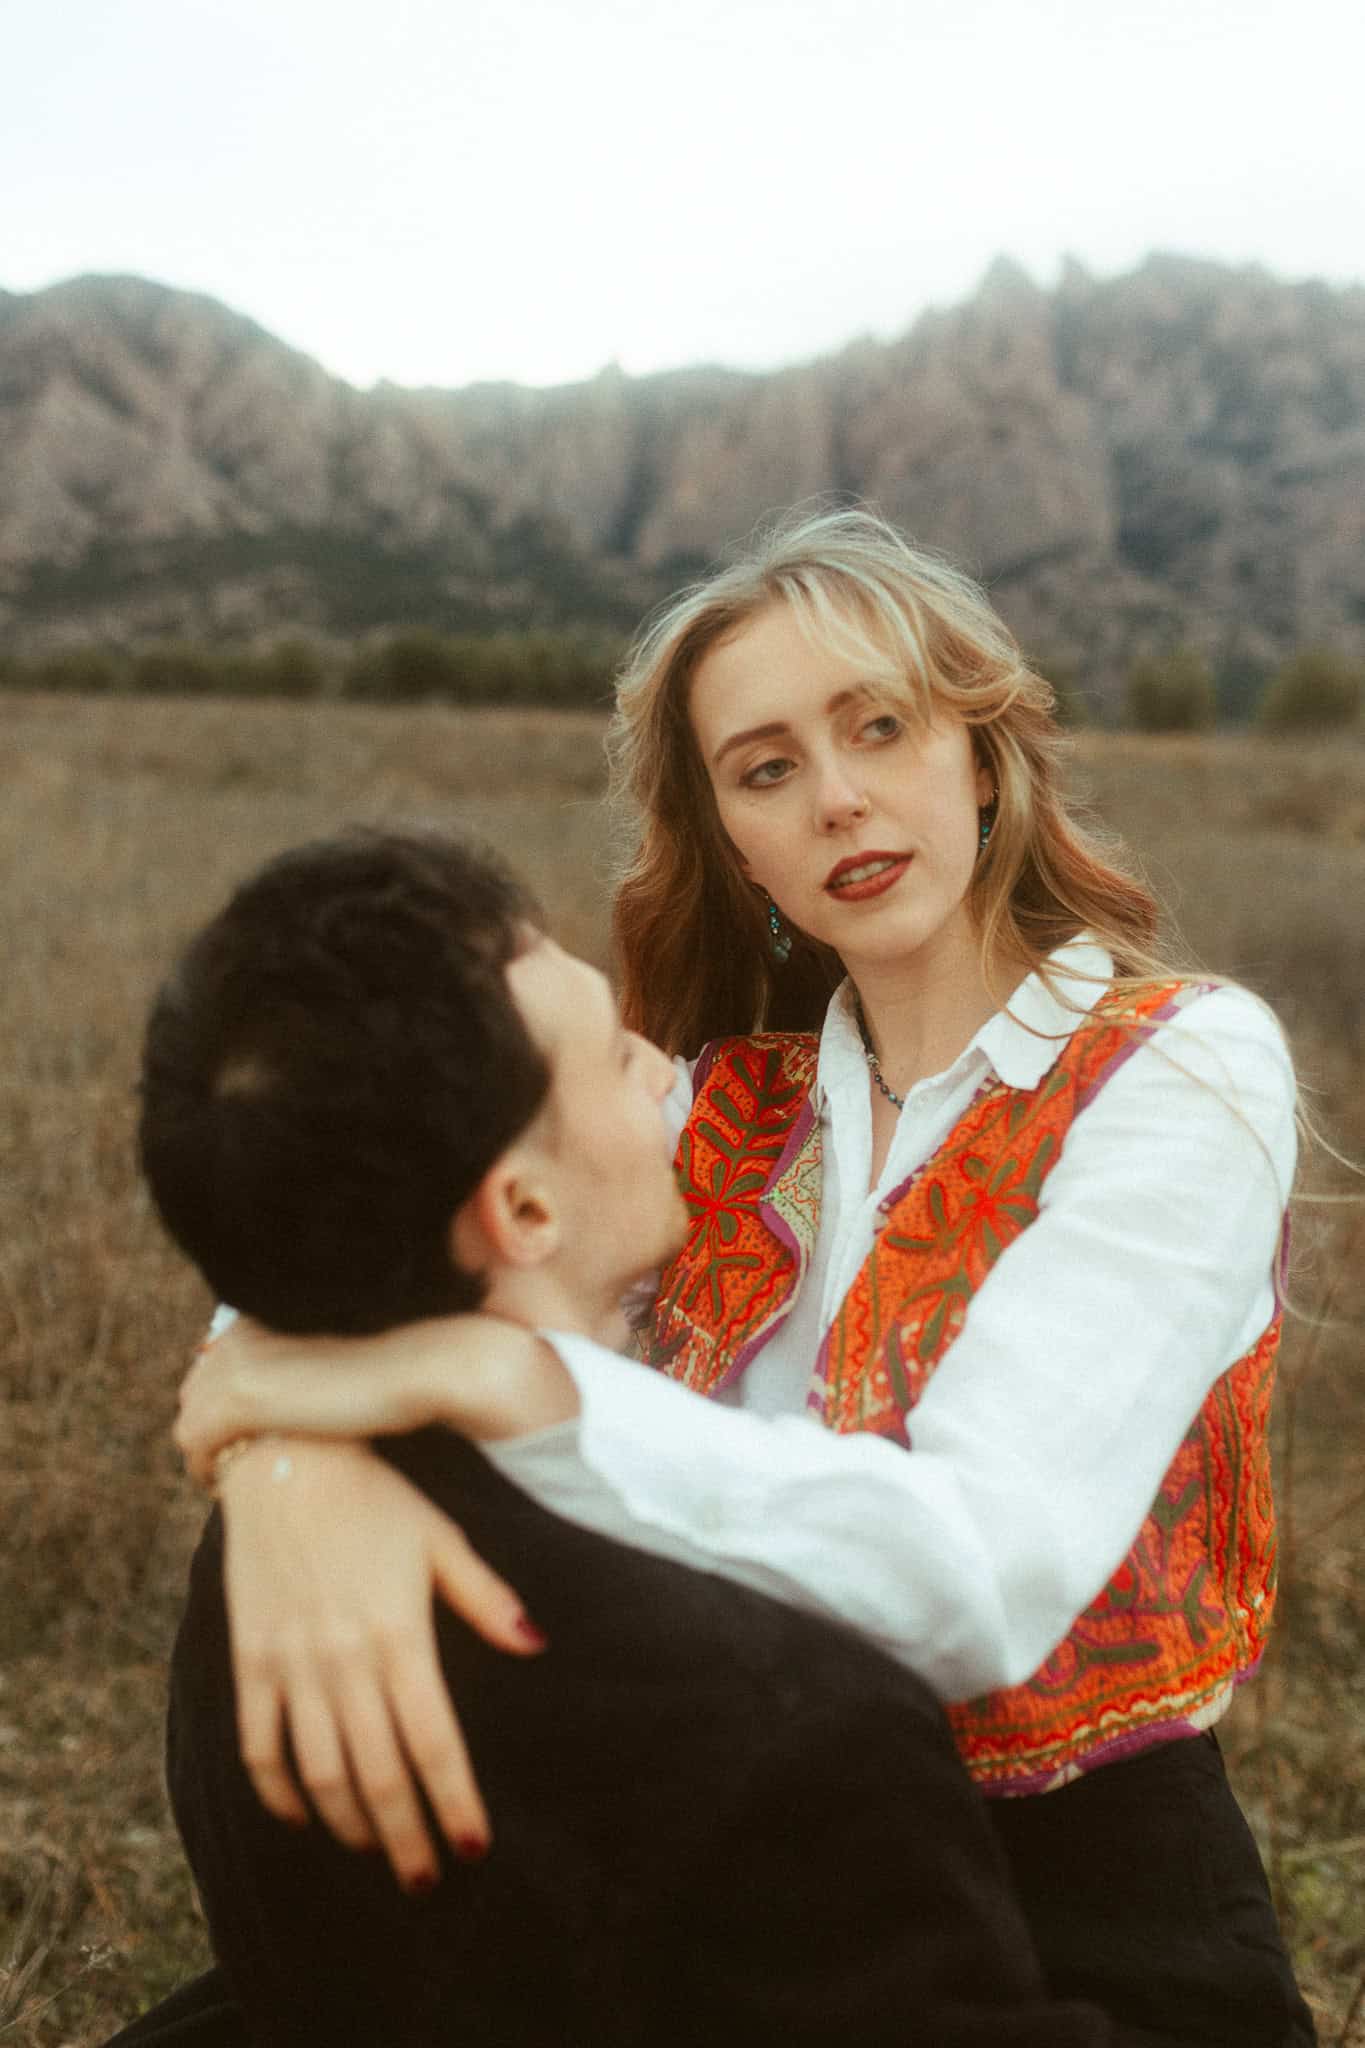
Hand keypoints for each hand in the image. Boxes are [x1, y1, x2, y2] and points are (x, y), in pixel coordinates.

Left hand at [176, 1314, 578, 1485]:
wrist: (422, 1365)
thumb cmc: (398, 1365)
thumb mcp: (344, 1356)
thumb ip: (312, 1360)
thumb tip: (300, 1383)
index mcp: (264, 1317)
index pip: (215, 1360)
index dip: (225, 1402)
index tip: (243, 1436)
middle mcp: (242, 1334)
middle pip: (197, 1389)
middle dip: (210, 1430)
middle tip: (233, 1466)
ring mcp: (239, 1365)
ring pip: (191, 1420)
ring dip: (208, 1454)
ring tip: (233, 1481)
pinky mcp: (242, 1399)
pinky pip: (197, 1445)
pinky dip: (208, 1469)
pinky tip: (230, 1488)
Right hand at [217, 1436, 546, 1888]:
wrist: (285, 1459)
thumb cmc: (375, 1498)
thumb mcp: (440, 1538)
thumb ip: (486, 1597)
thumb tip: (537, 1644)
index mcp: (400, 1635)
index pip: (433, 1742)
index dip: (453, 1802)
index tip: (472, 1848)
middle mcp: (345, 1659)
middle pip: (378, 1775)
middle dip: (405, 1836)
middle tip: (425, 1878)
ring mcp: (292, 1663)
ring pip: (320, 1772)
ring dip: (348, 1824)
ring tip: (376, 1849)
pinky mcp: (250, 1659)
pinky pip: (260, 1745)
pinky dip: (280, 1792)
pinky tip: (303, 1815)